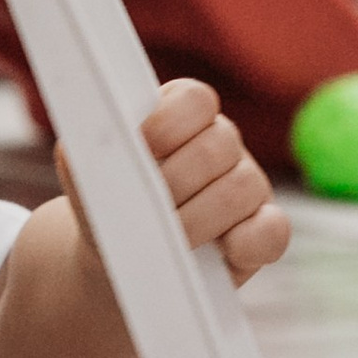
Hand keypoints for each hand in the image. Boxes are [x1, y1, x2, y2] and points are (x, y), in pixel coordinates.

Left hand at [60, 79, 287, 292]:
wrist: (119, 258)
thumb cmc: (106, 203)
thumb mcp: (85, 172)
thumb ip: (90, 148)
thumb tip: (102, 144)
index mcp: (182, 117)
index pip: (195, 99)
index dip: (168, 122)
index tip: (140, 148)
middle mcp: (221, 144)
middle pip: (218, 145)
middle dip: (175, 182)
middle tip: (147, 208)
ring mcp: (247, 186)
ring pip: (241, 187)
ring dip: (197, 219)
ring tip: (167, 239)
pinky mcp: (260, 232)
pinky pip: (272, 230)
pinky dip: (249, 241)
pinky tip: (222, 251)